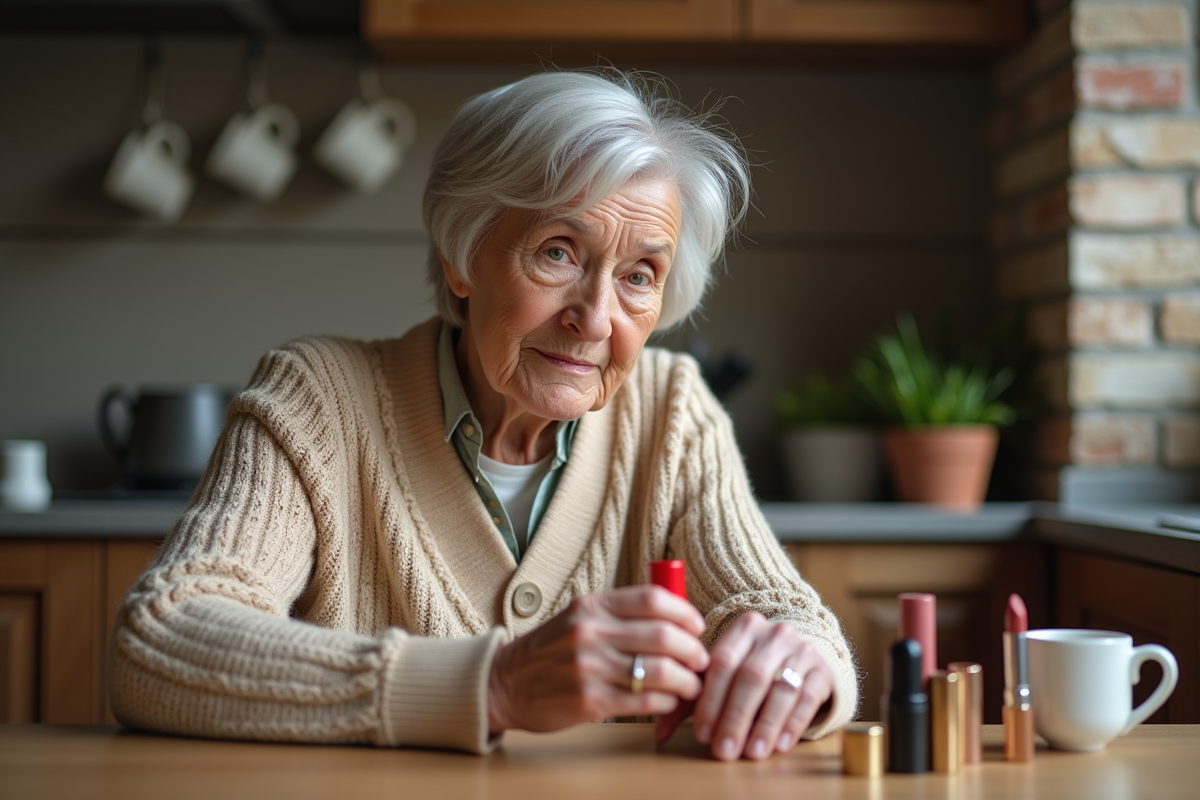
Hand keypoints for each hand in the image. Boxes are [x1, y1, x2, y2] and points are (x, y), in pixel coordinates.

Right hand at [487, 586, 709, 733]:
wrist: (504, 684)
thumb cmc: (549, 651)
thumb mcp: (578, 618)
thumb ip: (618, 614)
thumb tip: (674, 619)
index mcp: (592, 606)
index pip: (653, 599)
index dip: (685, 612)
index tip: (697, 626)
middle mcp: (591, 633)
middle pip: (663, 636)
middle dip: (693, 650)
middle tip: (702, 660)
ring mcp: (590, 668)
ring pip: (660, 671)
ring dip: (687, 680)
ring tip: (691, 685)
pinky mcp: (590, 702)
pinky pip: (645, 700)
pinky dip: (666, 701)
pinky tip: (668, 701)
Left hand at [655, 611, 833, 760]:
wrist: (800, 657)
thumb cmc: (751, 669)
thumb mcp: (722, 677)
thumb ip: (690, 700)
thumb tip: (660, 733)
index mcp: (743, 627)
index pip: (722, 662)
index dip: (711, 700)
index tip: (701, 733)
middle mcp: (773, 633)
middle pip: (751, 676)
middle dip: (735, 717)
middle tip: (724, 750)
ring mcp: (801, 649)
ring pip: (780, 688)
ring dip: (764, 724)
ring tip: (751, 752)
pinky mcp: (822, 669)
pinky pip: (807, 697)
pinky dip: (792, 723)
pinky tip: (779, 744)